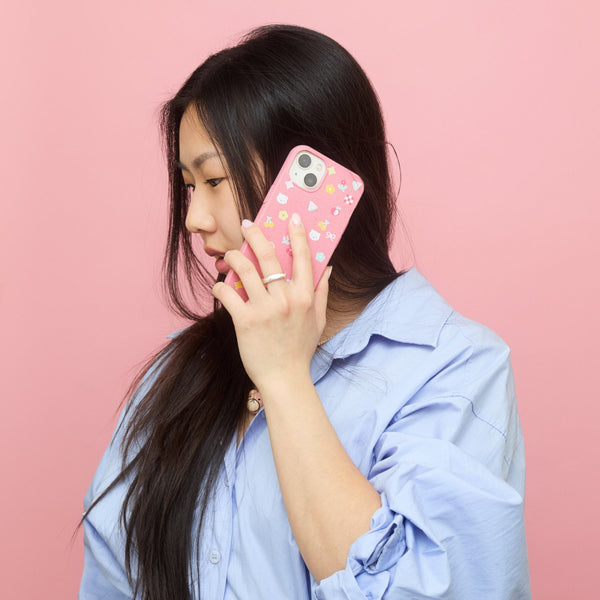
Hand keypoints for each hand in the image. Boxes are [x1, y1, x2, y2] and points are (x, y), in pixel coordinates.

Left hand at [212, 213, 330, 391]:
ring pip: (244, 269)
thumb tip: (328, 268)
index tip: (292, 218)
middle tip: (247, 224)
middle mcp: (285, 299)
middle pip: (268, 256)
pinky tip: (222, 287)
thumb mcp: (318, 320)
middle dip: (256, 234)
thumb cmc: (300, 349)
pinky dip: (221, 286)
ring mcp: (265, 309)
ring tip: (231, 255)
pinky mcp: (245, 320)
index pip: (303, 257)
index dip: (297, 234)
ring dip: (234, 257)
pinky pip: (228, 293)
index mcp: (305, 296)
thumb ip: (322, 292)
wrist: (284, 378)